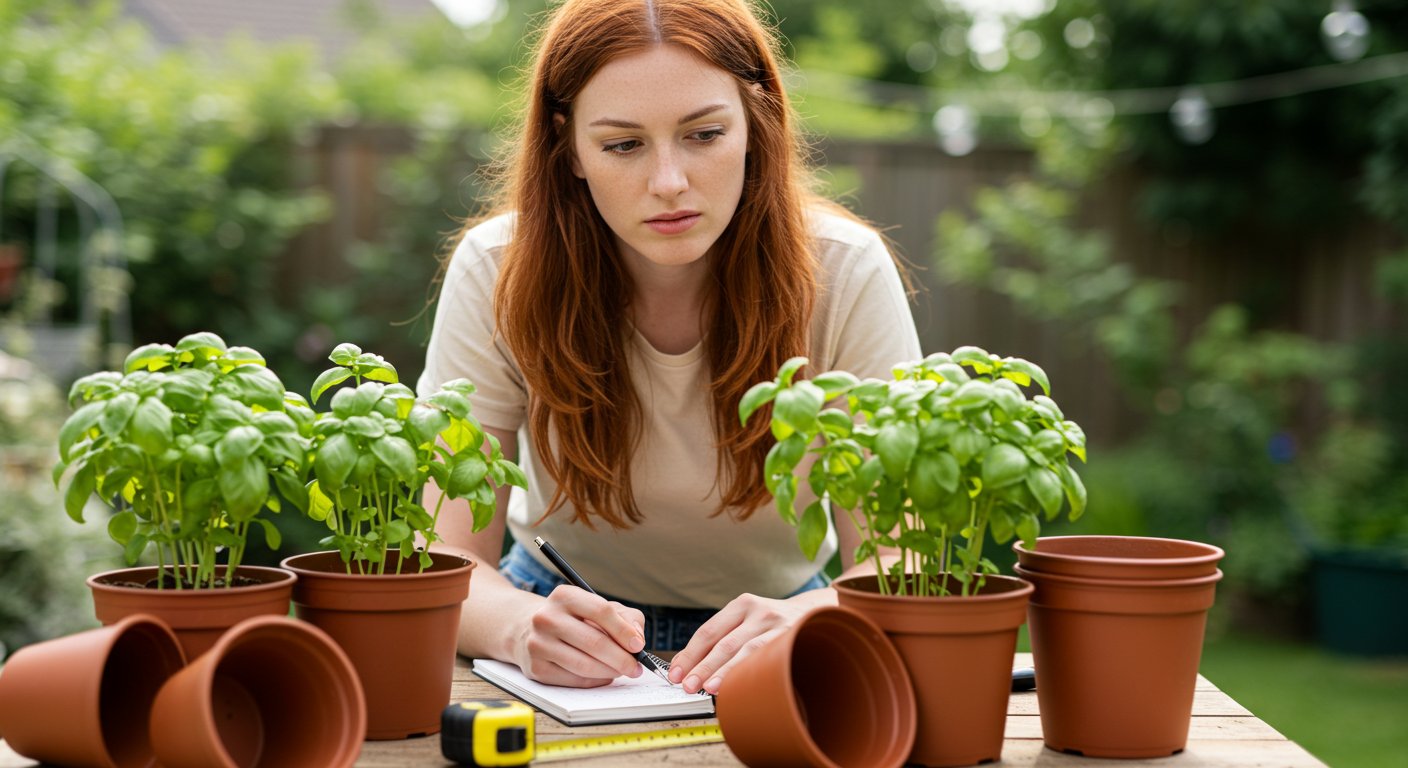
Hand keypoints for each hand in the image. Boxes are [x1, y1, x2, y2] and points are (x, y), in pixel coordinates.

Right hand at [511, 585, 648, 687]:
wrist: (527, 630)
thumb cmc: (572, 618)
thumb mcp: (596, 607)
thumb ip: (624, 617)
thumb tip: (637, 638)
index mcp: (564, 596)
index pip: (601, 611)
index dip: (623, 630)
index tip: (639, 645)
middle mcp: (546, 618)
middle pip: (594, 642)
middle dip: (621, 658)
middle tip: (636, 668)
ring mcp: (538, 644)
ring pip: (584, 665)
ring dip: (610, 672)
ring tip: (622, 671)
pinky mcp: (536, 668)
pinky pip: (573, 680)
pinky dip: (594, 681)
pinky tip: (603, 676)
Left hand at [668, 590, 834, 694]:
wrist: (817, 613)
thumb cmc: (774, 623)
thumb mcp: (748, 621)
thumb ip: (722, 638)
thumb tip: (688, 666)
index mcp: (742, 604)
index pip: (708, 631)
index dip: (690, 654)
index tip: (676, 673)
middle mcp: (759, 611)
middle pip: (724, 642)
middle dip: (702, 666)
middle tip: (687, 686)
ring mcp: (777, 624)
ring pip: (746, 651)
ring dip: (725, 672)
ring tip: (708, 688)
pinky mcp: (792, 638)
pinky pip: (768, 657)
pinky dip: (751, 672)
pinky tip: (741, 684)